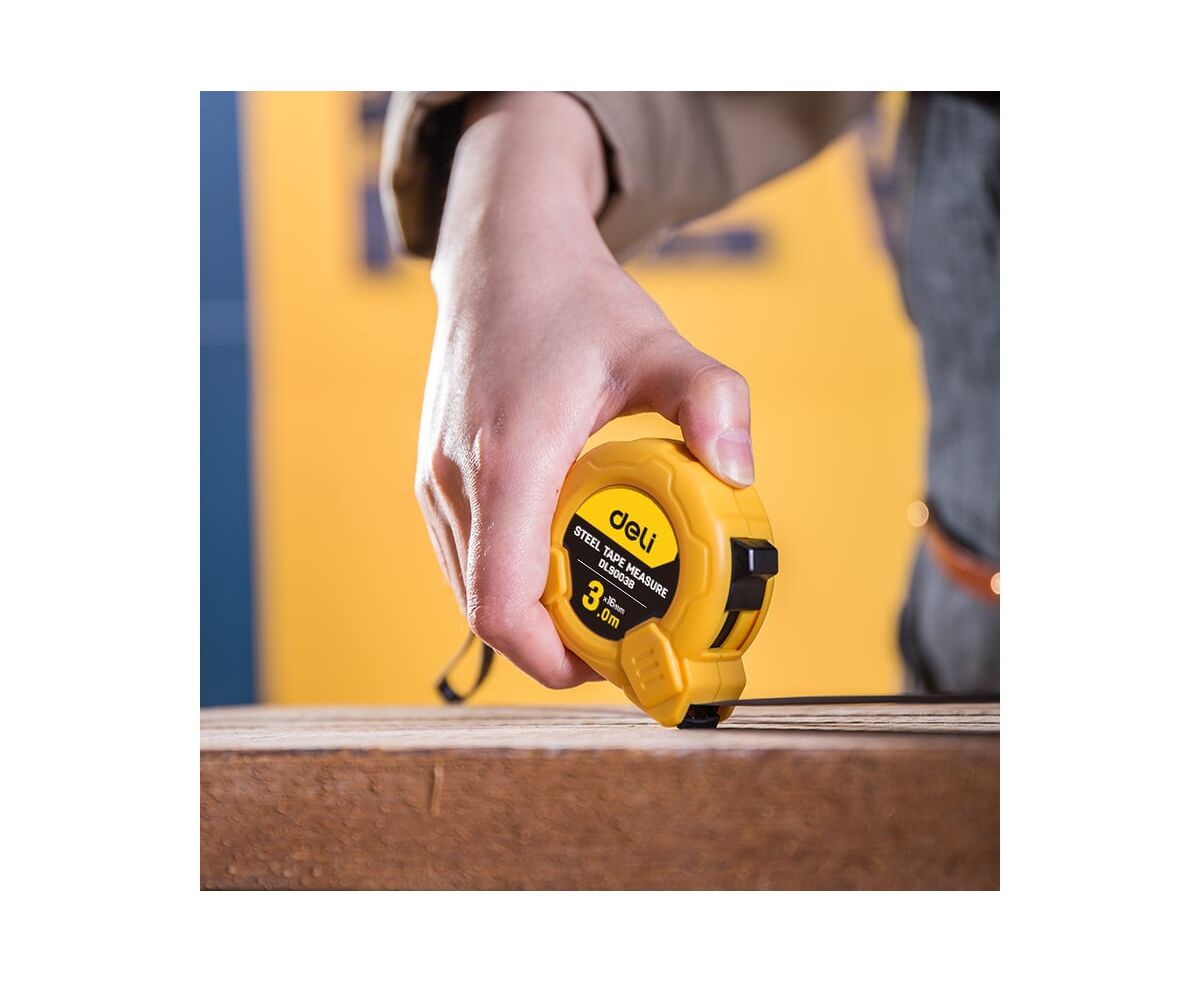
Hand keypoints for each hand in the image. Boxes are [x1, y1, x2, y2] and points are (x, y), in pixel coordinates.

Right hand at [417, 93, 754, 687]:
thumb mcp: (658, 344)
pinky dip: (511, 579)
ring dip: (533, 614)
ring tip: (601, 607)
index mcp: (509, 458)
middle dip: (555, 644)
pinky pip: (467, 557)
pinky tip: (563, 562)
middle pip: (490, 609)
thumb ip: (712, 404)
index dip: (552, 658)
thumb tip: (741, 477)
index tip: (611, 664)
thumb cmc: (574, 299)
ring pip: (472, 587)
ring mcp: (438, 478)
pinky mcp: (436, 474)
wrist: (501, 254)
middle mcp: (458, 478)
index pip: (503, 602)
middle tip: (625, 640)